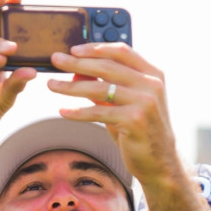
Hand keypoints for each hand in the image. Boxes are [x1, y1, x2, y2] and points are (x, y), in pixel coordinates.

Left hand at [46, 44, 176, 185]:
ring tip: (51, 85)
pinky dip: (78, 112)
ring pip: (100, 88)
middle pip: (106, 66)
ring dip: (71, 86)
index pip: (121, 51)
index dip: (95, 48)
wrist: (159, 162)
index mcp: (152, 74)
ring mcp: (144, 101)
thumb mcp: (123, 105)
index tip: (73, 49)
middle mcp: (151, 84)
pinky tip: (62, 112)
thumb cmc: (139, 132)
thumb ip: (105, 89)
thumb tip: (77, 73)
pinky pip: (98, 113)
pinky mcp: (135, 120)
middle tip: (55, 61)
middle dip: (77, 62)